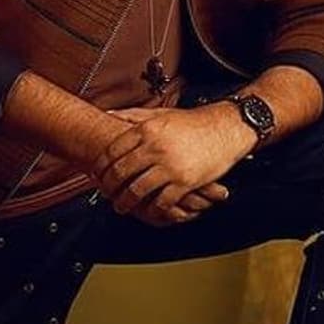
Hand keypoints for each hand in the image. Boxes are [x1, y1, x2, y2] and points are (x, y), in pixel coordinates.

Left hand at [94, 104, 255, 224]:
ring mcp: (169, 166)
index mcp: (147, 130)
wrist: (227, 128)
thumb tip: (108, 113)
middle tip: (106, 194)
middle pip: (120, 173)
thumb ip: (133, 115)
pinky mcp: (185, 181)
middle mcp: (155, 148)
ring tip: (121, 207)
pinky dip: (153, 210)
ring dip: (125, 203)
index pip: (113, 151)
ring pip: (137, 190)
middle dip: (109, 188)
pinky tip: (149, 211)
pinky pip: (162, 202)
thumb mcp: (161, 114)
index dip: (101, 166)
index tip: (97, 175)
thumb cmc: (193, 123)